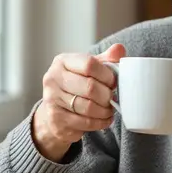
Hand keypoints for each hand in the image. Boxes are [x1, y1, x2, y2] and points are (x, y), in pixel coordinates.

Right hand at [32, 44, 125, 160]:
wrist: (54, 113)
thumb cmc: (75, 87)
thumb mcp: (89, 70)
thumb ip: (105, 60)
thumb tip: (119, 49)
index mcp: (62, 61)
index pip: (89, 64)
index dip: (106, 74)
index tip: (113, 82)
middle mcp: (53, 78)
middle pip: (89, 87)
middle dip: (107, 95)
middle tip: (112, 98)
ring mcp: (52, 99)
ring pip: (88, 107)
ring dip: (105, 110)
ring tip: (109, 109)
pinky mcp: (56, 119)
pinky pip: (85, 122)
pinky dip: (100, 122)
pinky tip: (105, 119)